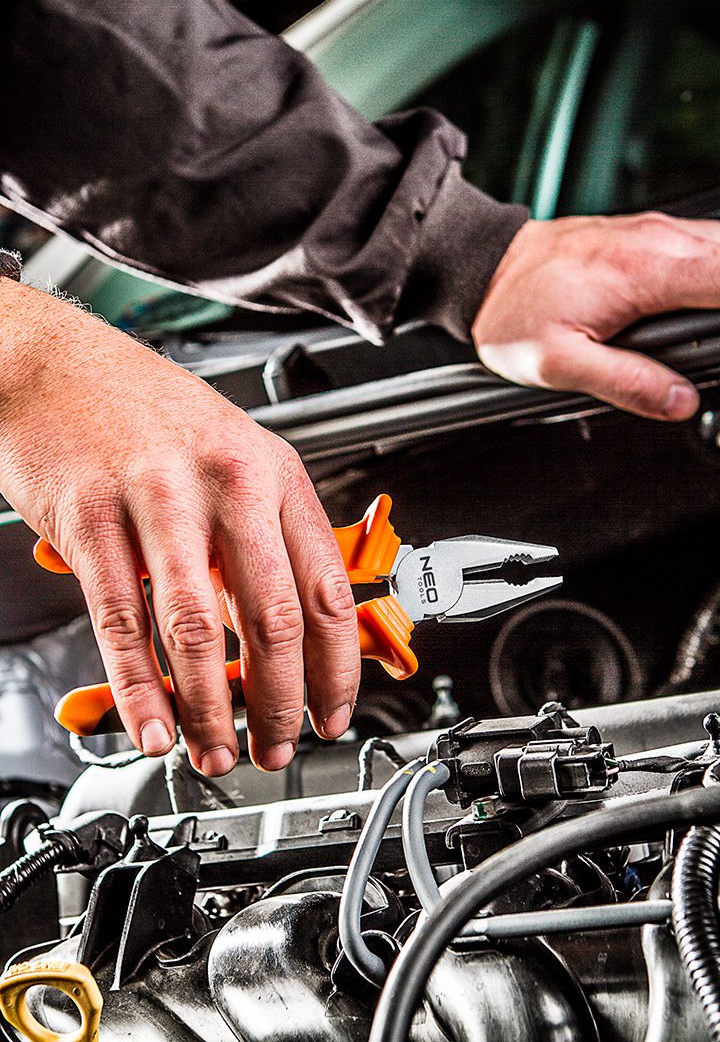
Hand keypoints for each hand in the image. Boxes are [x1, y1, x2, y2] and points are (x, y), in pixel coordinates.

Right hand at [0, 280, 359, 774]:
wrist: (51, 364)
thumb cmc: (142, 412)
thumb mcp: (227, 460)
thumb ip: (253, 544)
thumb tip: (274, 633)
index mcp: (272, 471)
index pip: (326, 587)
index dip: (336, 665)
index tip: (333, 711)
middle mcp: (226, 481)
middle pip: (273, 616)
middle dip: (279, 700)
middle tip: (276, 747)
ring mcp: (157, 497)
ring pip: (196, 628)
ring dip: (209, 707)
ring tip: (215, 750)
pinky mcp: (90, 518)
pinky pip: (122, 619)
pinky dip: (140, 686)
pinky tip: (153, 724)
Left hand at [472, 212, 719, 419]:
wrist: (484, 268)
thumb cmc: (513, 310)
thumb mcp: (558, 364)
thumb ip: (626, 383)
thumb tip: (680, 401)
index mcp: (644, 271)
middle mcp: (659, 241)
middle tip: (709, 349)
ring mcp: (656, 232)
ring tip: (705, 337)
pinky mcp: (649, 235)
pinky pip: (704, 249)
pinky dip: (713, 276)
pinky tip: (698, 311)